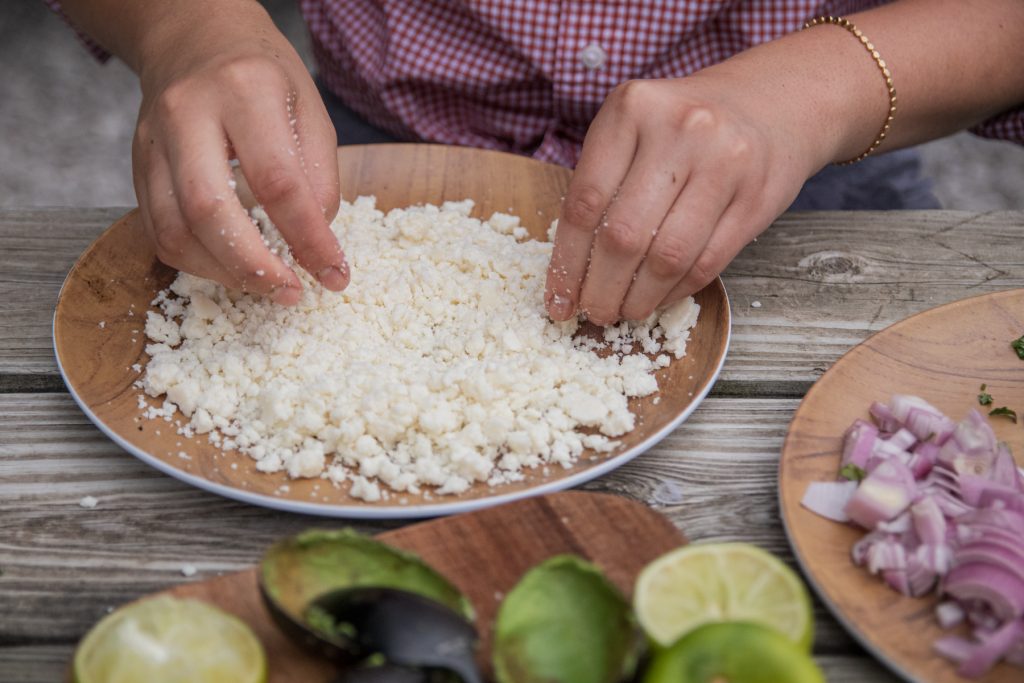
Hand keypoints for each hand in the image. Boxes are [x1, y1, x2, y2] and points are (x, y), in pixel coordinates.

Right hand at [131, 6, 344, 303]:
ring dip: (224, 274)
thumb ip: (319, 176)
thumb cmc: (263, 76)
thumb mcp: (310, 109)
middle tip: (291, 293)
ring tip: (265, 286)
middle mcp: (189, 114)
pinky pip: (157, 231)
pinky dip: (196, 262)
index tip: (334, 274)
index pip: (278, 182)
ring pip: (175, 229)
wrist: (193, 38)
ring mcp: (153, 141)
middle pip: (210, 210)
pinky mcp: (136, 165)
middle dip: (256, 267)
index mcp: (245, 91)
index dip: (309, 239)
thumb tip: (316, 243)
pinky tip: (230, 268)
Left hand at [544, 73, 822, 324]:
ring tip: (623, 311)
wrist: (771, 104)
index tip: (556, 300)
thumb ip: (601, 184)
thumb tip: (569, 273)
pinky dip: (675, 291)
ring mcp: (724, 163)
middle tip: (593, 313)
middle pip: (624, 235)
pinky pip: (706, 263)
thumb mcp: (632, 131)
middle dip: (600, 289)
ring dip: (638, 298)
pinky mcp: (756, 198)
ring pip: (667, 257)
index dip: (565, 263)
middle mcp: (680, 130)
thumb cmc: (681, 128)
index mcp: (632, 109)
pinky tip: (657, 298)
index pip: (585, 203)